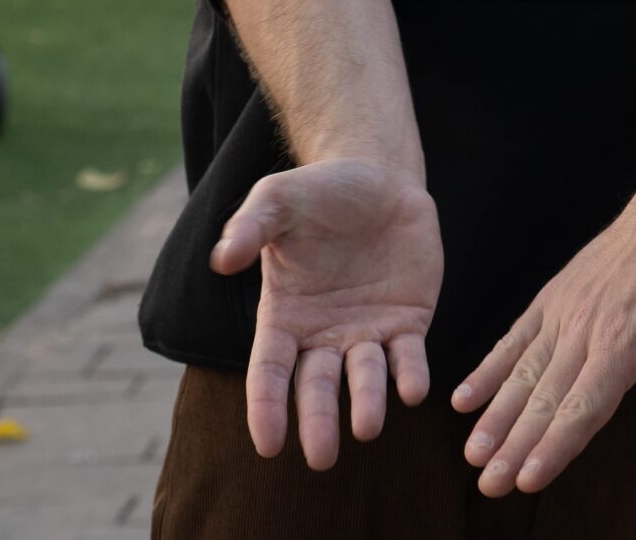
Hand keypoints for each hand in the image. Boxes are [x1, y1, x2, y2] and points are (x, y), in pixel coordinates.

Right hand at [209, 157, 442, 469]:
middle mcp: (323, 335)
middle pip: (317, 388)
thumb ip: (250, 228)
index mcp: (283, 317)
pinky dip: (411, 375)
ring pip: (365, 378)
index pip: (270, 373)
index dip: (268, 409)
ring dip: (367, 403)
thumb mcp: (278, 200)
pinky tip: (414, 390)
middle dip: (319, 422)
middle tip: (322, 457)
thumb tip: (221, 258)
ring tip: (368, 428)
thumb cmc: (317, 194)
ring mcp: (367, 331)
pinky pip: (408, 356)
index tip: (269, 445)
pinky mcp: (408, 320)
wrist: (378, 179)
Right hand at [453, 178, 635, 496]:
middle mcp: (585, 329)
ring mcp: (564, 312)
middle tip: (488, 486)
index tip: (526, 480)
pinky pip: (514, 338)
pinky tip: (464, 399)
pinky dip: (488, 369)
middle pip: (545, 398)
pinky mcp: (553, 297)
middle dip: (514, 446)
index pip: (583, 406)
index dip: (554, 447)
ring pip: (523, 373)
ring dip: (495, 416)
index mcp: (624, 341)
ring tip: (472, 454)